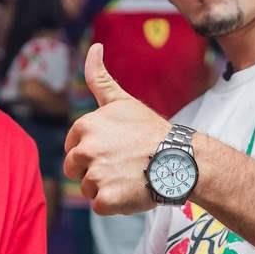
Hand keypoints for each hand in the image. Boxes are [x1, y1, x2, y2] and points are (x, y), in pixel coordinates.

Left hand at [63, 43, 169, 214]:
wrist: (181, 159)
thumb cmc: (151, 130)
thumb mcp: (122, 101)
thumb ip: (100, 78)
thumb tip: (94, 47)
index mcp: (85, 126)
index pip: (73, 147)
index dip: (93, 151)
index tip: (114, 150)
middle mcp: (86, 149)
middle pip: (75, 169)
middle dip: (95, 170)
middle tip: (122, 165)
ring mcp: (95, 175)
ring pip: (87, 189)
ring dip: (106, 188)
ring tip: (129, 177)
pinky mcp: (105, 199)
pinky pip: (99, 206)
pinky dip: (114, 204)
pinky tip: (131, 191)